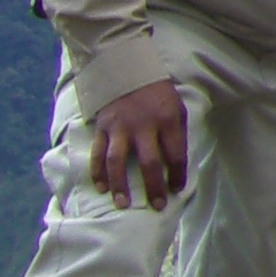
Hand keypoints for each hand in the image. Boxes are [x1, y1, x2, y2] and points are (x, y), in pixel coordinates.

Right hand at [88, 80, 189, 207]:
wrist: (126, 69)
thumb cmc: (157, 93)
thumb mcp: (176, 107)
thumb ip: (177, 133)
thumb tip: (177, 164)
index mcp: (168, 120)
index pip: (176, 154)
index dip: (177, 175)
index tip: (177, 189)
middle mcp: (143, 126)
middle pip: (149, 162)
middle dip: (154, 187)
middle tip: (157, 206)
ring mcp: (120, 127)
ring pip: (118, 161)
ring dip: (120, 185)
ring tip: (123, 204)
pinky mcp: (102, 128)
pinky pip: (98, 153)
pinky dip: (98, 172)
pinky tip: (101, 187)